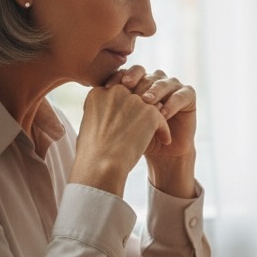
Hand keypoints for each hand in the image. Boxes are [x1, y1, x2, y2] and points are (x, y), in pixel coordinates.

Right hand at [70, 79, 170, 196]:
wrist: (102, 165)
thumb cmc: (93, 153)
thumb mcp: (91, 125)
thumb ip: (103, 113)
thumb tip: (118, 114)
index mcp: (98, 93)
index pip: (118, 94)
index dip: (125, 108)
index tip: (127, 124)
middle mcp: (115, 91)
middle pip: (135, 96)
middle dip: (142, 110)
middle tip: (146, 127)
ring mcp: (133, 100)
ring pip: (151, 105)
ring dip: (155, 118)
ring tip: (157, 132)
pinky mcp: (150, 111)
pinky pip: (162, 118)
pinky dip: (164, 130)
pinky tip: (165, 140)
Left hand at [105, 66, 196, 160]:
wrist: (161, 154)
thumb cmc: (138, 138)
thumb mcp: (122, 121)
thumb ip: (113, 106)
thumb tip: (92, 92)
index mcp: (138, 82)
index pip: (127, 72)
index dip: (118, 77)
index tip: (108, 88)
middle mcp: (155, 81)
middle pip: (145, 74)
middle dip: (135, 81)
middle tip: (126, 88)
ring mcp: (173, 86)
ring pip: (163, 82)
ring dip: (154, 91)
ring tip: (146, 102)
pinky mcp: (188, 96)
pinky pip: (181, 94)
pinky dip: (172, 103)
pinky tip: (163, 114)